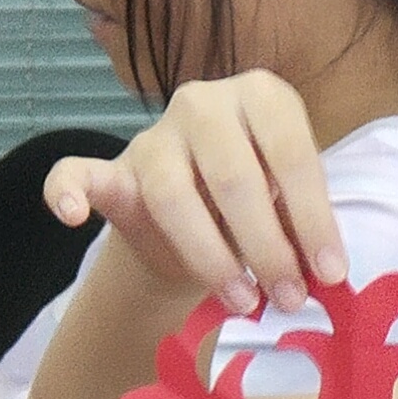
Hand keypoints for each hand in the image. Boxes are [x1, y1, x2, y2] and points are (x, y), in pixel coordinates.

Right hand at [43, 70, 349, 315]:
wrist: (199, 217)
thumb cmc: (259, 204)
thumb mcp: (289, 203)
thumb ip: (300, 224)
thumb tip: (324, 274)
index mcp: (263, 97)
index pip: (292, 154)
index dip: (313, 218)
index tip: (330, 274)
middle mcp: (205, 103)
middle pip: (233, 176)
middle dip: (266, 246)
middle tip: (289, 298)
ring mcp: (154, 134)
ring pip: (172, 194)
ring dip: (208, 255)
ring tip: (241, 300)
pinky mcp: (111, 168)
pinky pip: (76, 173)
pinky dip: (67, 191)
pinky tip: (71, 215)